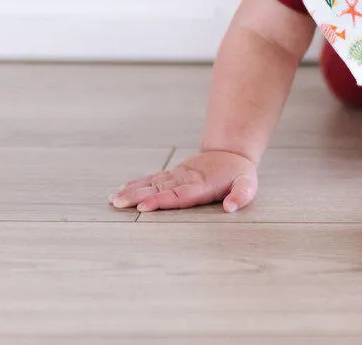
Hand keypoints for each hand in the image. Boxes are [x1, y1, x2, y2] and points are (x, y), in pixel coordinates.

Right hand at [109, 150, 257, 212]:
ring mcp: (176, 176)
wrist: (230, 153)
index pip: (177, 195)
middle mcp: (184, 180)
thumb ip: (241, 195)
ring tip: (114, 199)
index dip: (160, 201)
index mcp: (200, 185)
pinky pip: (152, 179)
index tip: (143, 206)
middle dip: (137, 196)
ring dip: (132, 191)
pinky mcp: (172, 175)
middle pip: (158, 189)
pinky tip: (122, 189)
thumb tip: (230, 207)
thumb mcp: (248, 184)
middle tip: (119, 203)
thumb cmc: (239, 174)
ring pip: (151, 184)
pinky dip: (136, 183)